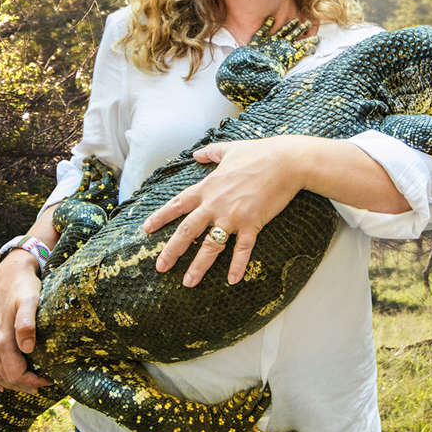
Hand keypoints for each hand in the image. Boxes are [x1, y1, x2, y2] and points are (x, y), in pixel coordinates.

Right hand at [0, 252, 52, 393]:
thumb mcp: (30, 301)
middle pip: (5, 377)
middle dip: (24, 385)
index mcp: (1, 339)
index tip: (49, 380)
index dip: (32, 381)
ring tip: (30, 386)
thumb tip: (28, 349)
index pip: (15, 373)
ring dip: (11, 384)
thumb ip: (27, 323)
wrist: (9, 274)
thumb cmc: (24, 287)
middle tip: (44, 385)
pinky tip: (2, 385)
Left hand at [141, 136, 310, 286]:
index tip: (146, 230)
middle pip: (187, 231)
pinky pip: (242, 249)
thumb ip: (211, 152)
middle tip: (160, 267)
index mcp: (207, 187)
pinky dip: (238, 265)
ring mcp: (233, 216)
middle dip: (172, 250)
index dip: (161, 217)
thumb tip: (197, 153)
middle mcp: (215, 204)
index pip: (178, 204)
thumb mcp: (230, 149)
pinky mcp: (252, 223)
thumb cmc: (259, 153)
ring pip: (210, 245)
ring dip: (199, 266)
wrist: (285, 161)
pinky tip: (233, 280)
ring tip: (188, 282)